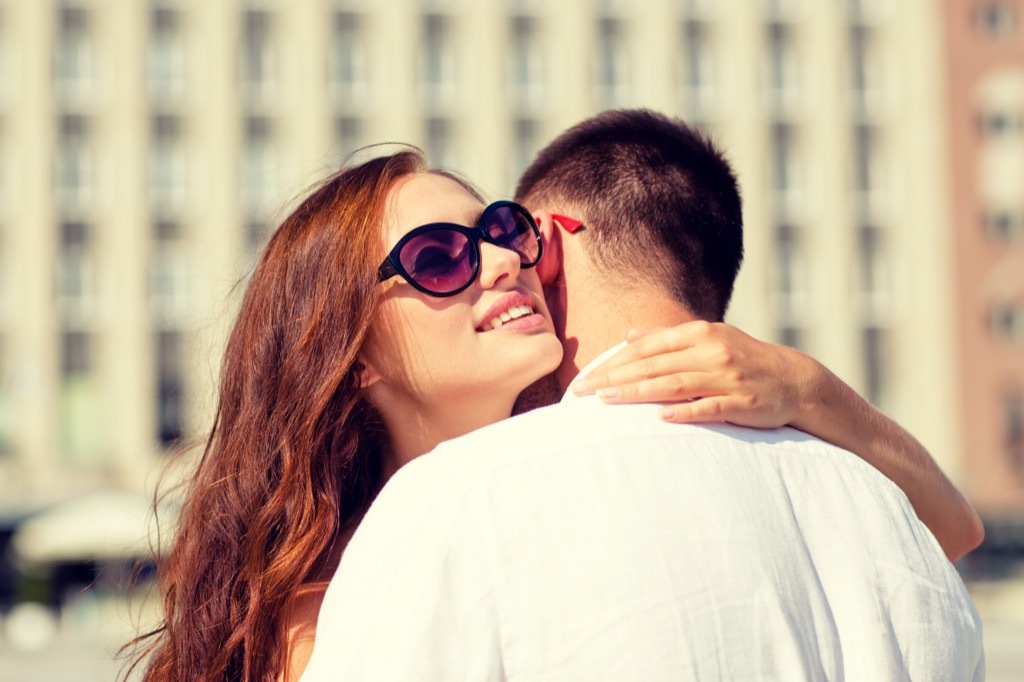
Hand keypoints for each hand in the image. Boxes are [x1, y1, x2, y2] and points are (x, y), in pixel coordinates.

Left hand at [572, 321, 818, 428]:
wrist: (794, 380)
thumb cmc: (743, 359)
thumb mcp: (708, 338)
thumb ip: (666, 337)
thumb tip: (627, 333)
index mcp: (699, 333)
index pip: (647, 347)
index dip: (613, 361)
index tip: (586, 377)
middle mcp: (711, 351)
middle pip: (653, 364)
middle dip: (614, 378)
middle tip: (582, 392)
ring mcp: (727, 377)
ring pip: (675, 384)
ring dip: (638, 392)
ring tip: (607, 400)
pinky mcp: (742, 403)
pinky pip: (709, 408)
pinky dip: (685, 412)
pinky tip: (661, 419)